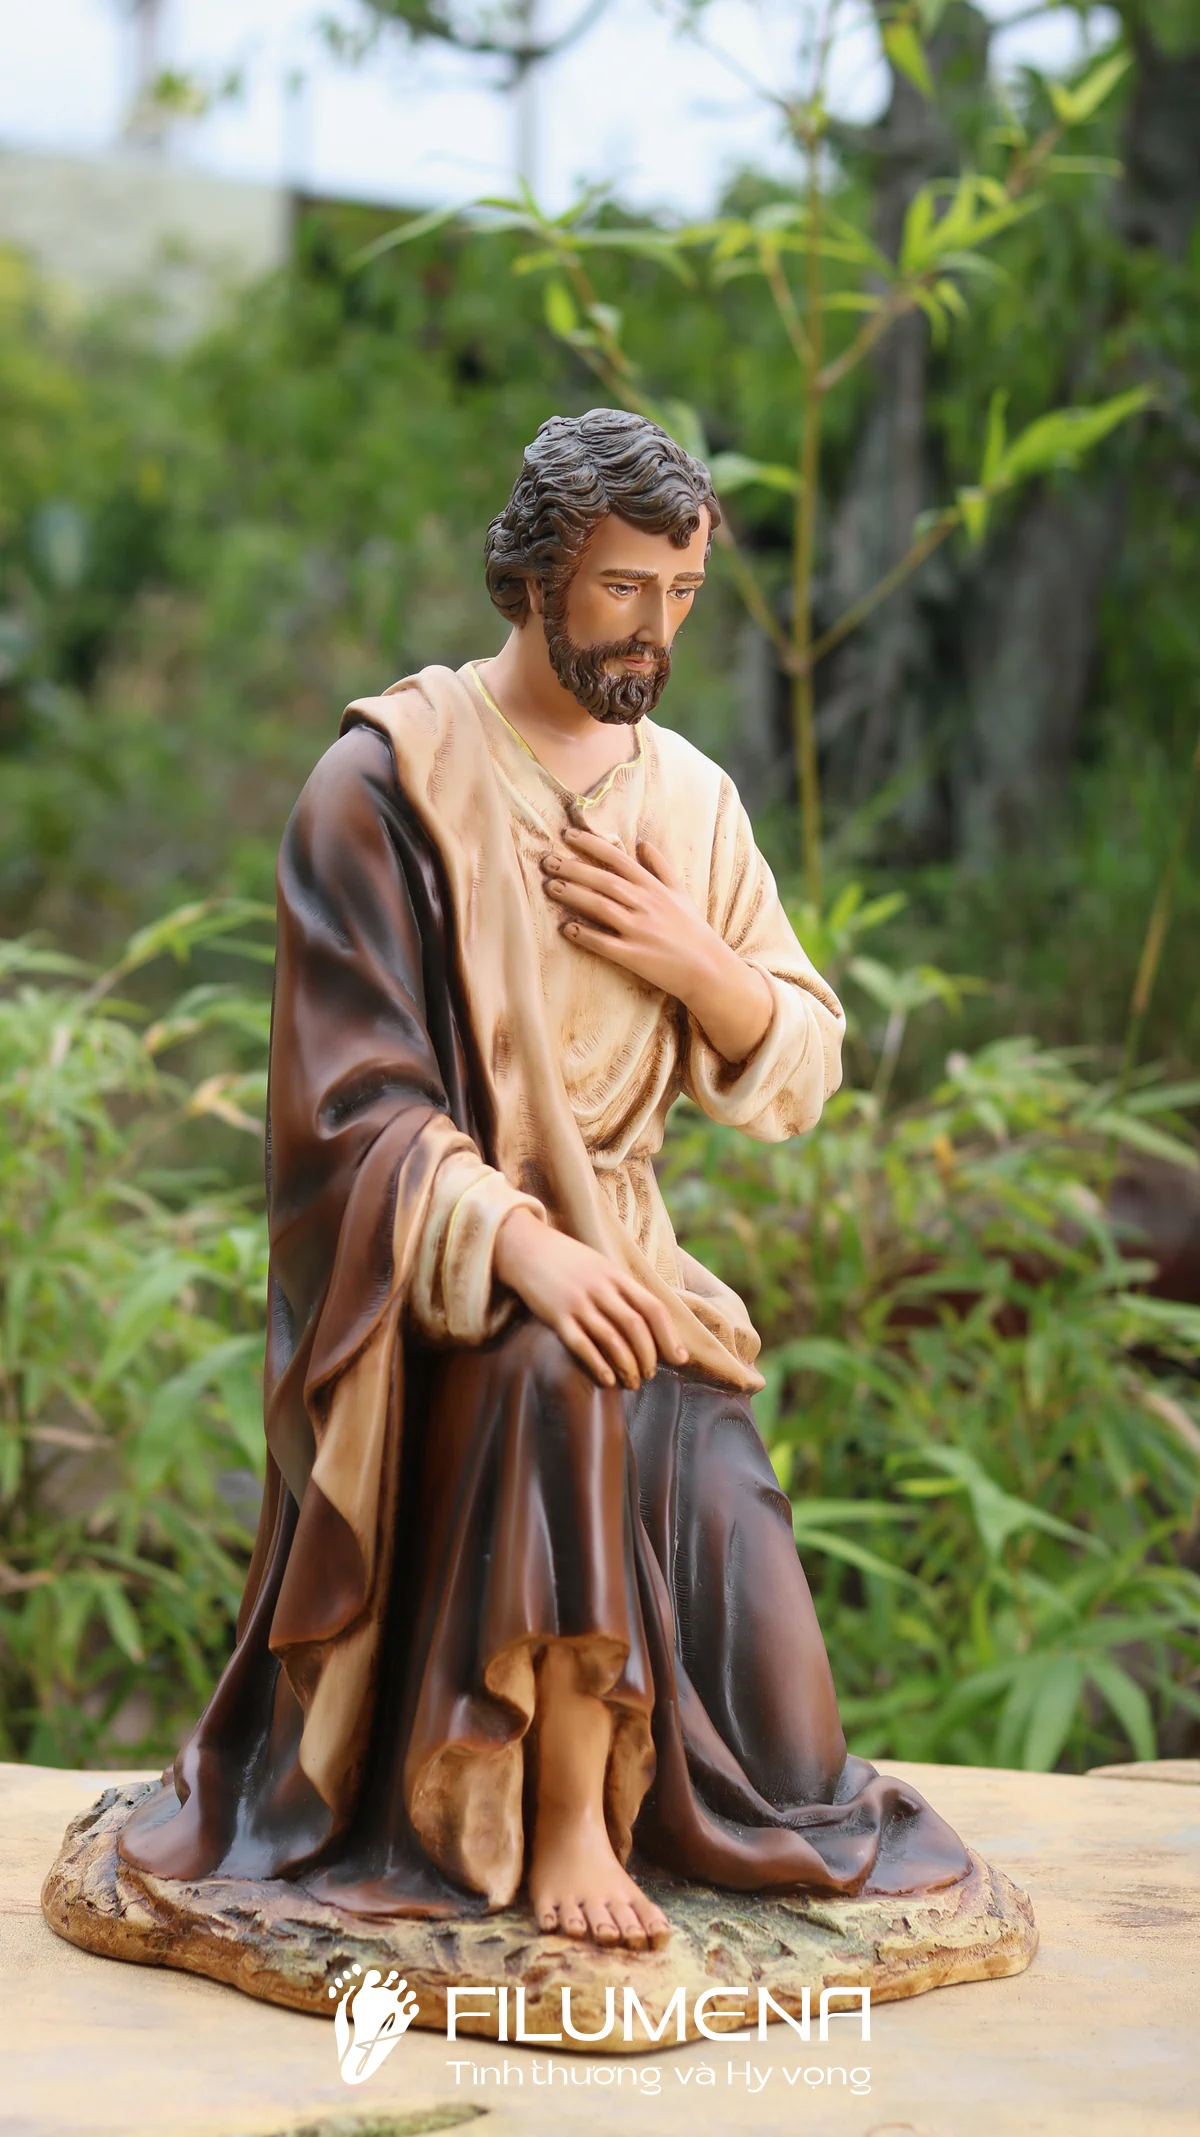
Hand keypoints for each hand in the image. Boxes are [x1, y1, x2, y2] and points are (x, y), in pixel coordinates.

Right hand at [493, 1206, 687, 1389]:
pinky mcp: (556, 1315)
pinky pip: (581, 1345)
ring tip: (632, 1383)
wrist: (524, 1247)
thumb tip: (650, 1320)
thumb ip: (623, 1289)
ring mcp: (578, 1302)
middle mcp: (600, 1288)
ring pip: (612, 1339)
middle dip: (648, 1356)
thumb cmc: (567, 1261)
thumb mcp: (601, 1266)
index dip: (669, 1336)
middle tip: (650, 1374)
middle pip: (635, 1326)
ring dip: (627, 1366)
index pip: (653, 1307)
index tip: (679, 1359)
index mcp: (616, 1275)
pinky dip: (598, 1365)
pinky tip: (608, 1380)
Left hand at [541, 828, 772, 1066]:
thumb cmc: (692, 930)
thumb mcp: (681, 892)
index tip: (567, 835)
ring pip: (600, 907)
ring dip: (573, 895)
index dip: (591, 845)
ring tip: (550, 887)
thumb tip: (642, 843)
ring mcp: (639, 930)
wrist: (709, 969)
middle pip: (604, 880)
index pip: (618, 859)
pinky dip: (585, 935)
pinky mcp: (634, 955)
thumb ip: (661, 867)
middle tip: (546, 860)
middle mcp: (645, 904)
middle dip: (573, 868)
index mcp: (653, 887)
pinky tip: (566, 928)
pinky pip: (604, 943)